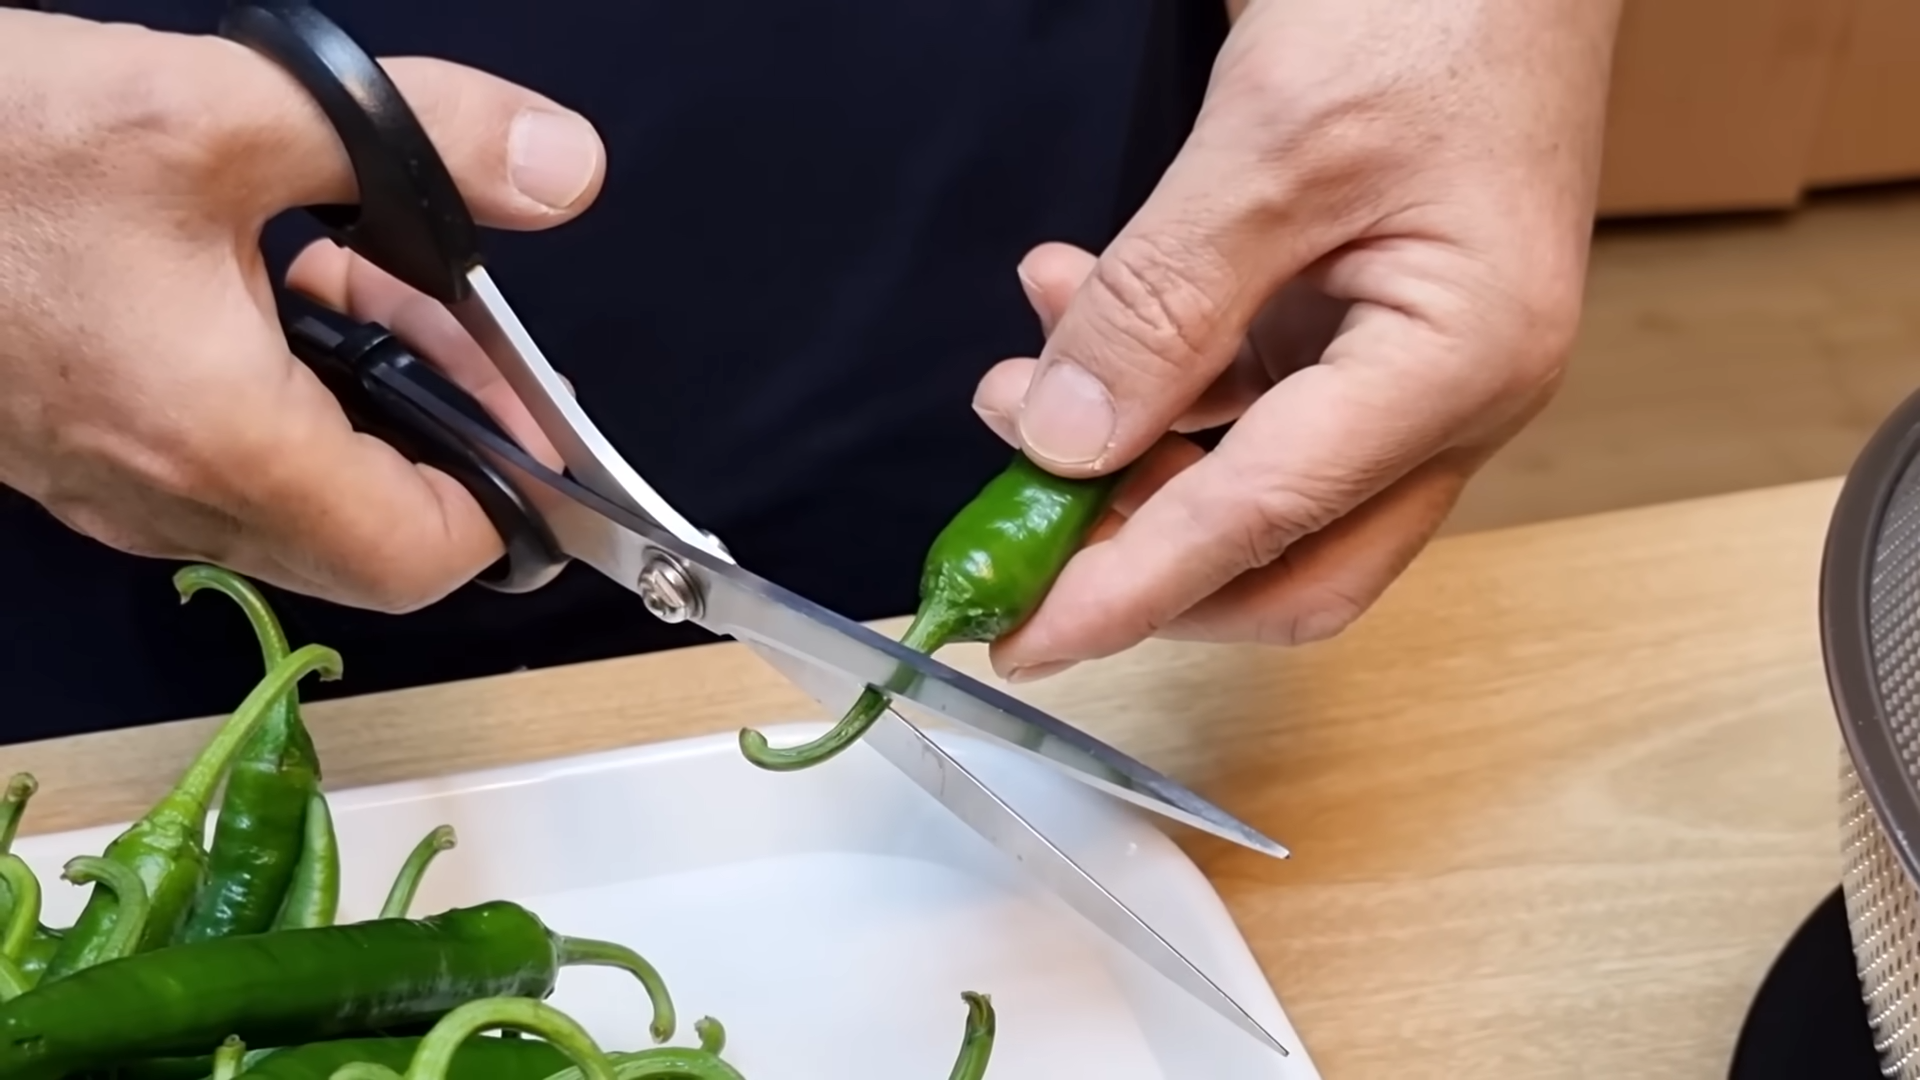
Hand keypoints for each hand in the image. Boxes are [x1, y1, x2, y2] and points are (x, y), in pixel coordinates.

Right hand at [0, 11, 602, 610]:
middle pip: (370, 537)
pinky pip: (224, 464)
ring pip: (299, 498)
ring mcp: (113, 487)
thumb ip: (419, 141)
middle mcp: (166, 497)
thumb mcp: (223, 109)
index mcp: (220, 441)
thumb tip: (562, 168)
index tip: (530, 411)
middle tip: (451, 311)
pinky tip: (276, 280)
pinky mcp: (77, 451)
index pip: (418, 557)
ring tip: (367, 277)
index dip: (506, 499)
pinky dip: (289, 393)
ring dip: (367, 401)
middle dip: (443, 429)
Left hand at [972, 0, 1622, 679]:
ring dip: (1126, 462)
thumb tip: (1065, 440)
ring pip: (1255, 490)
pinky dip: (1156, 386)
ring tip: (1013, 386)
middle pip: (1285, 563)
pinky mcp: (1369, 334)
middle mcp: (1454, 395)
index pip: (1269, 523)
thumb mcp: (1272, 146)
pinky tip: (1074, 314)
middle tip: (1014, 536)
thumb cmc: (1437, 8)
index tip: (1026, 635)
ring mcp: (1414, 370)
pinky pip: (1250, 406)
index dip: (1132, 592)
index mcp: (1461, 362)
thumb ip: (1160, 303)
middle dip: (1136, 561)